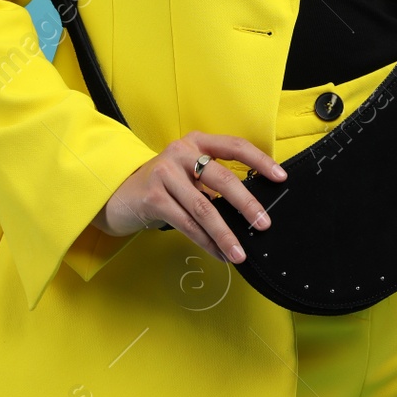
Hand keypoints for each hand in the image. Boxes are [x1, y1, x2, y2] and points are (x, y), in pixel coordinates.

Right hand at [92, 131, 286, 263]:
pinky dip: (206, 241)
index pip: (235, 146)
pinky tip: (218, 253)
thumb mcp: (187, 173)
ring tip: (239, 253)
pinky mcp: (153, 197)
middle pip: (223, 179)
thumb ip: (213, 181)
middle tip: (263, 224)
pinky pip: (187, 224)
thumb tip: (251, 210)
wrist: (117, 194)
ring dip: (225, 234)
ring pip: (204, 208)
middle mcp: (181, 153)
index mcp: (196, 142)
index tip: (280, 177)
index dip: (260, 161)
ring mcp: (165, 174)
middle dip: (247, 204)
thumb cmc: (161, 185)